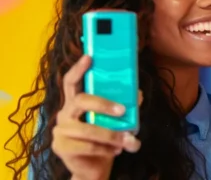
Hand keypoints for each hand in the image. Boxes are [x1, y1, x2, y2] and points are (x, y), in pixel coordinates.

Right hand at [51, 55, 141, 179]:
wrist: (94, 166)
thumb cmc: (104, 138)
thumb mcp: (116, 120)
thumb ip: (125, 105)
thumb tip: (137, 93)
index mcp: (76, 102)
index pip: (71, 82)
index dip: (79, 69)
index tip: (89, 57)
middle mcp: (65, 113)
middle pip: (80, 100)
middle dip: (103, 104)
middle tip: (122, 110)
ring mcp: (60, 130)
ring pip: (86, 129)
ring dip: (110, 134)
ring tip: (127, 139)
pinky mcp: (61, 147)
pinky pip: (86, 146)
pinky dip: (106, 149)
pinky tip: (116, 150)